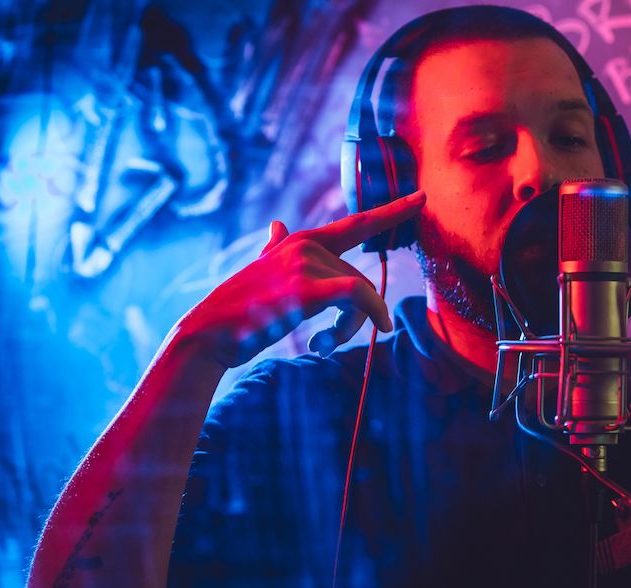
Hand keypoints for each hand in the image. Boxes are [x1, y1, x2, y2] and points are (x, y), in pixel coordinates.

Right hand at [177, 191, 425, 366]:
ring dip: (350, 329)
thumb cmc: (239, 311)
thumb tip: (278, 224)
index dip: (392, 211)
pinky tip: (372, 331)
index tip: (422, 198)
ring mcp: (305, 264)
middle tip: (330, 342)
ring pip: (361, 295)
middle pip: (363, 280)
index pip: (356, 223)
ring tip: (323, 345)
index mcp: (300, 242)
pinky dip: (372, 314)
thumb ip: (276, 248)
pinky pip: (359, 297)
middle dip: (358, 316)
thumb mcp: (261, 271)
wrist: (208, 335)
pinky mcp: (306, 288)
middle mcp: (305, 245)